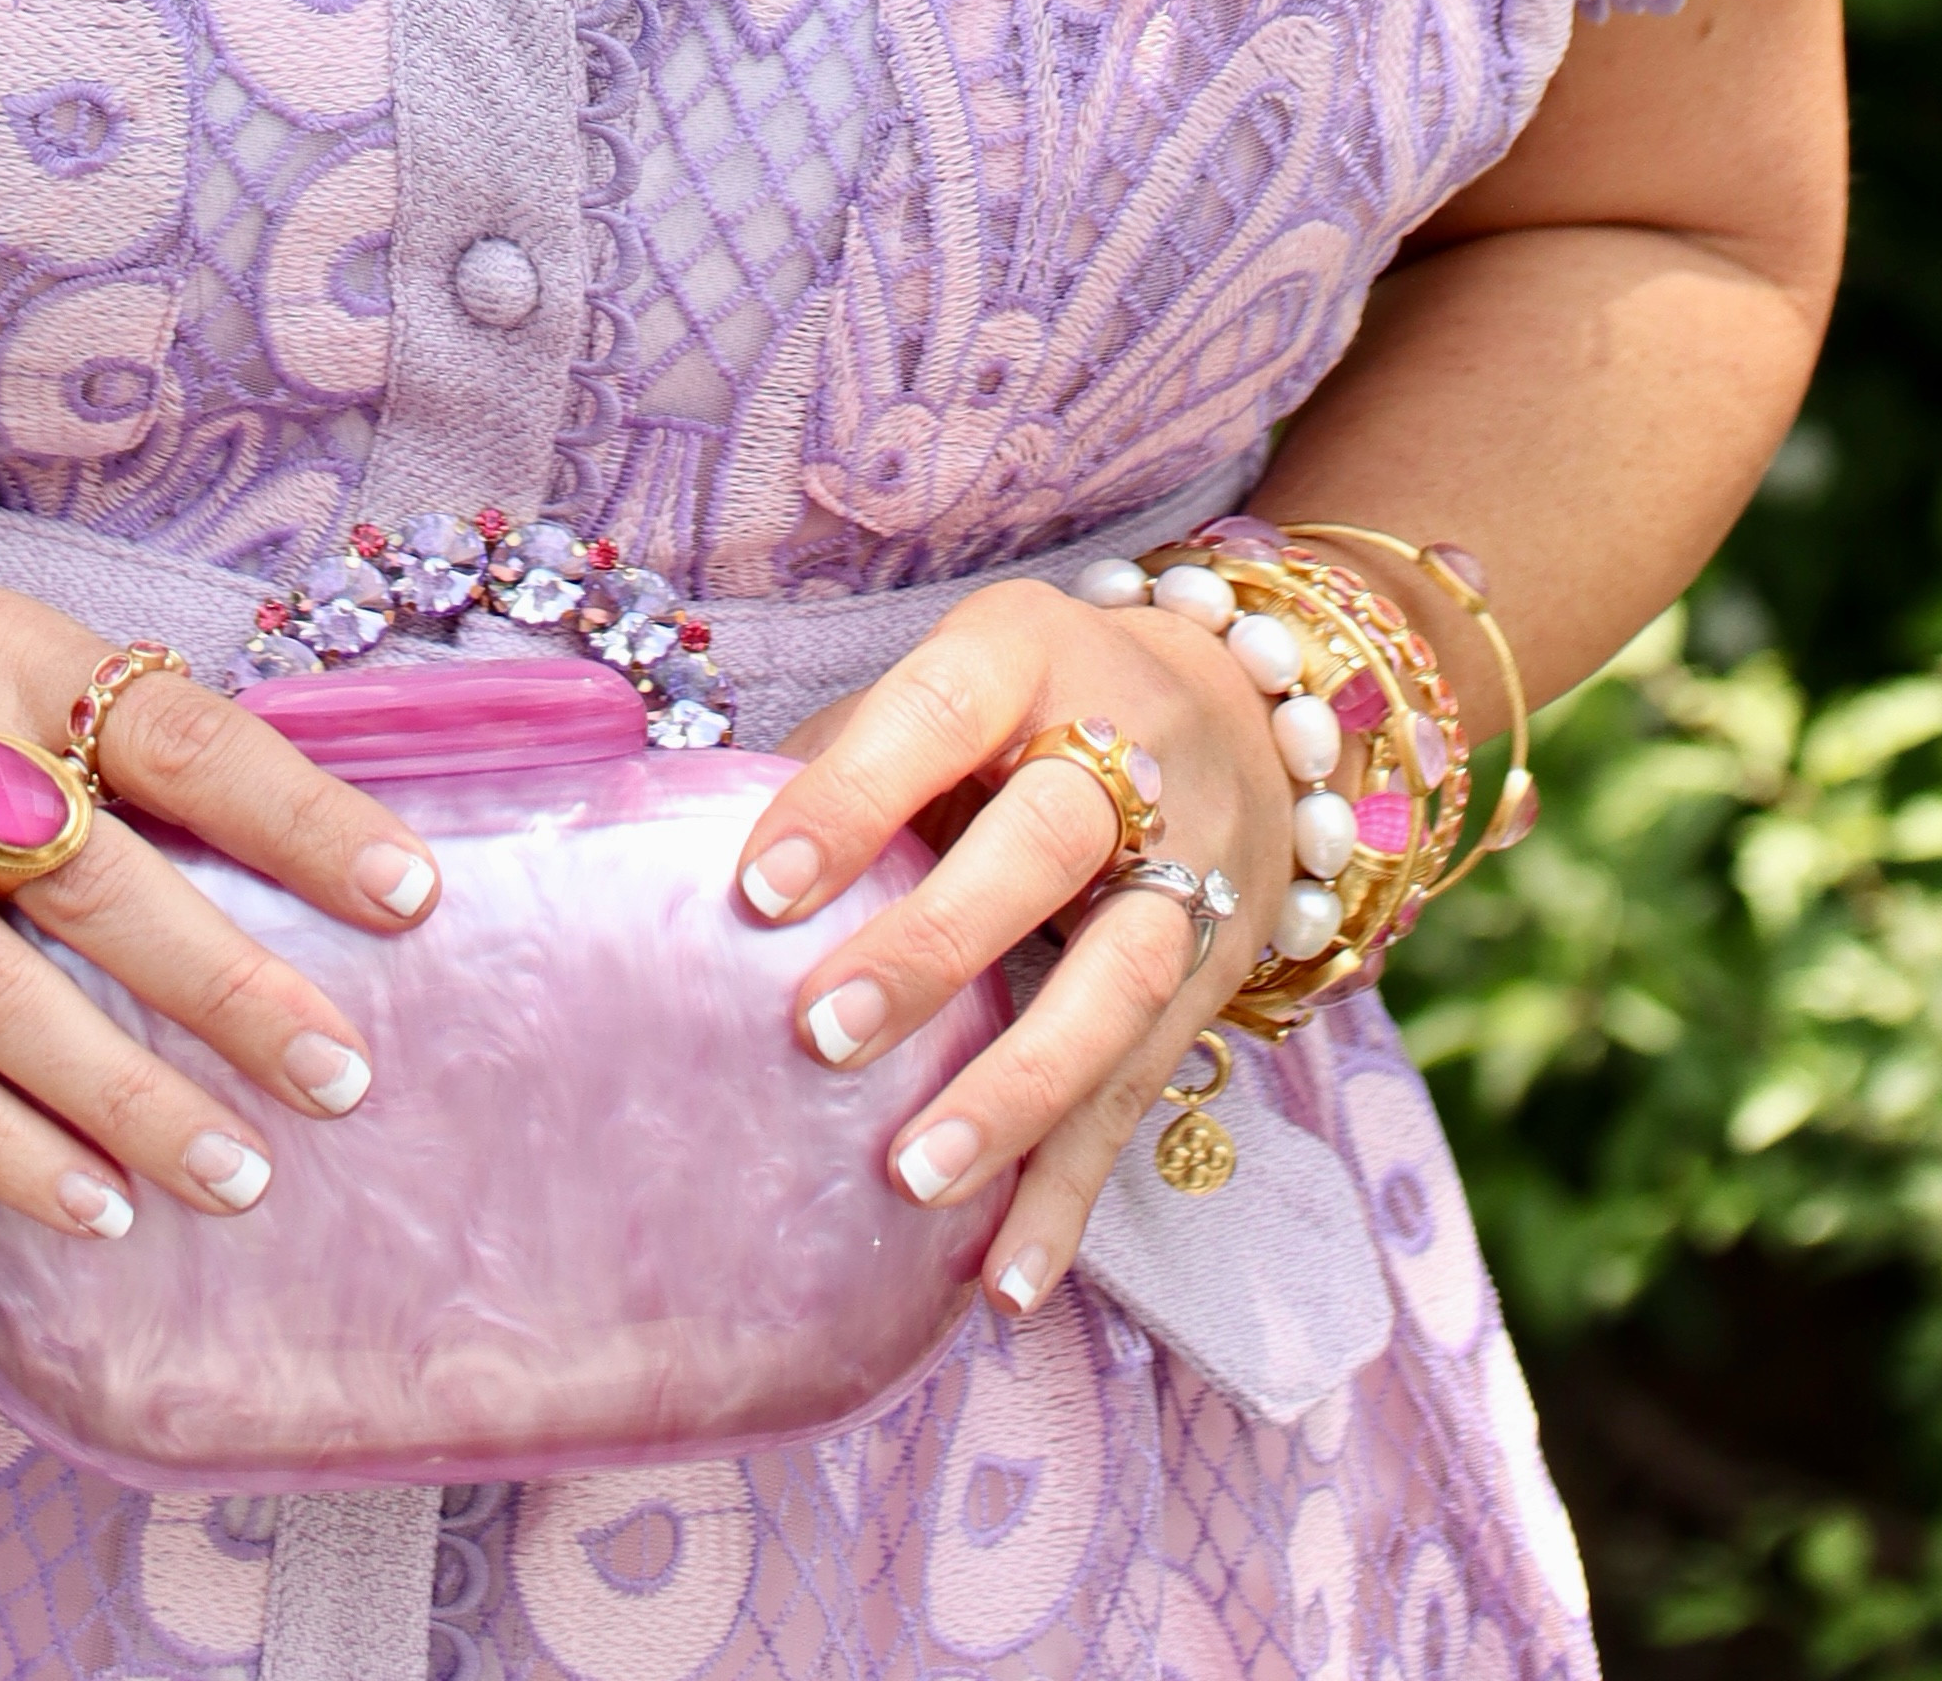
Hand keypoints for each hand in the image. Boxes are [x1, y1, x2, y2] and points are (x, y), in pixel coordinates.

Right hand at [0, 594, 435, 1241]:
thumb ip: (106, 746)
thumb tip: (297, 852)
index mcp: (3, 649)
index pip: (179, 733)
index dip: (299, 817)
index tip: (407, 896)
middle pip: (98, 879)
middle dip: (230, 985)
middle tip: (340, 1071)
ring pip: (7, 1000)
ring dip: (132, 1100)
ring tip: (241, 1172)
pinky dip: (8, 1148)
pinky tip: (95, 1203)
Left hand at [729, 587, 1297, 1318]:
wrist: (1235, 713)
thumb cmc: (1029, 706)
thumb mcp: (950, 686)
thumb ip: (848, 761)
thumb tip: (705, 868)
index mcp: (1028, 658)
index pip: (940, 715)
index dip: (852, 797)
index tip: (759, 895)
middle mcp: (1129, 756)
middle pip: (1047, 842)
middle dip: (937, 943)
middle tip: (825, 1033)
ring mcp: (1188, 874)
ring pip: (1117, 984)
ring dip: (1017, 1090)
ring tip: (915, 1179)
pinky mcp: (1208, 983)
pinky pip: (1140, 1097)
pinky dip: (1070, 1196)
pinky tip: (1003, 1282)